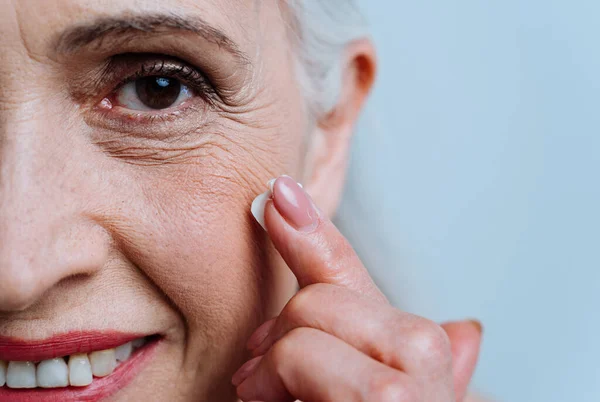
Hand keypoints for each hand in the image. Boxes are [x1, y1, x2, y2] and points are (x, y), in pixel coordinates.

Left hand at [233, 176, 481, 401]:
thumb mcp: (388, 397)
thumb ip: (423, 364)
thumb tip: (469, 331)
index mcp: (424, 352)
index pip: (353, 275)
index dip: (311, 234)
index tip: (279, 196)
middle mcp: (426, 357)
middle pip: (317, 298)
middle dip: (282, 336)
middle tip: (265, 383)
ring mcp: (404, 384)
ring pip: (302, 327)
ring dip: (269, 370)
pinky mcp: (381, 400)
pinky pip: (295, 357)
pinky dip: (267, 388)